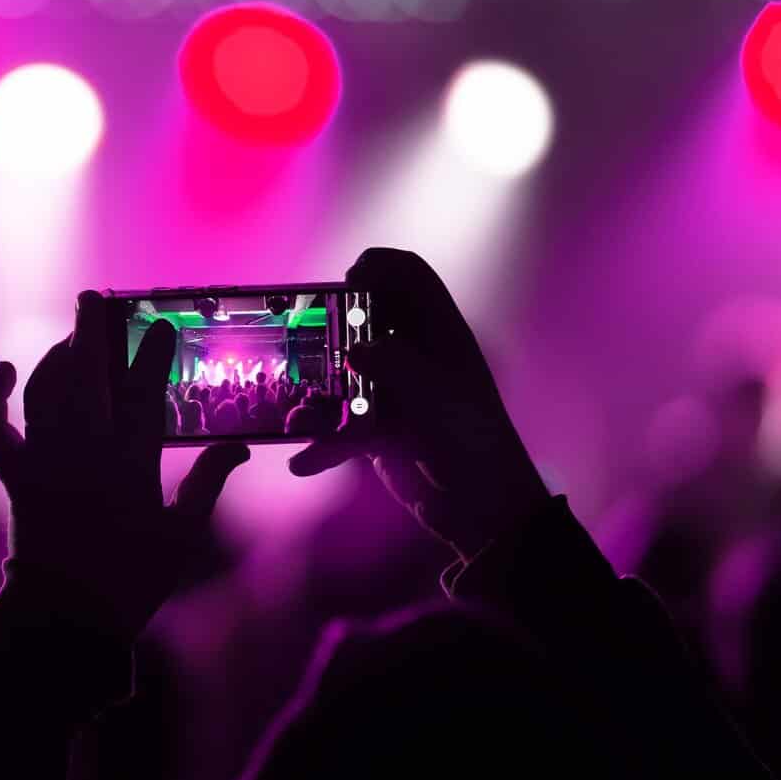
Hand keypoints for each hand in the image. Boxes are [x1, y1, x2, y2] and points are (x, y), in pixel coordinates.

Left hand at [0, 292, 248, 639]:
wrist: (67, 618)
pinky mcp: (15, 477)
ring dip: (56, 355)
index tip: (163, 325)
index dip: (153, 354)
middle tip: (97, 297)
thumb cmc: (132, 581)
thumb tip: (239, 445)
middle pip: (89, 375)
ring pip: (46, 390)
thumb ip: (210, 484)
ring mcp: (46, 461)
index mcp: (132, 464)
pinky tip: (3, 369)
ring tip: (73, 333)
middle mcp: (85, 452)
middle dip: (93, 331)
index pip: (144, 392)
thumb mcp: (182, 535)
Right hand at [289, 248, 547, 560]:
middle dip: (331, 326)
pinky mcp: (376, 431)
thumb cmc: (474, 445)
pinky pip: (339, 427)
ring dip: (317, 391)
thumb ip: (399, 366)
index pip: (410, 276)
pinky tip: (304, 461)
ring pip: (342, 373)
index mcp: (440, 335)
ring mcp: (393, 392)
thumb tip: (356, 350)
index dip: (379, 267)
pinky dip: (322, 444)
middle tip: (307, 339)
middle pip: (365, 319)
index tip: (349, 281)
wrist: (484, 512)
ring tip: (296, 409)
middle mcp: (414, 357)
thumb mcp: (440, 399)